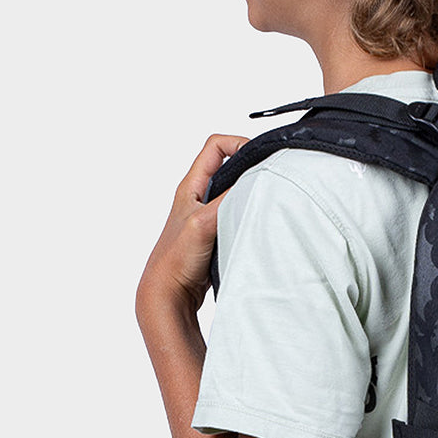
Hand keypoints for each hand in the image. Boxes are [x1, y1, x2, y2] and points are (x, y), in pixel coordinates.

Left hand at [137, 133, 247, 316]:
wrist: (168, 294)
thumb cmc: (175, 260)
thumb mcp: (203, 223)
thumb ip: (227, 200)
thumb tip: (254, 181)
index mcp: (190, 186)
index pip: (216, 146)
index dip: (238, 143)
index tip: (259, 157)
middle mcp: (197, 197)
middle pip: (228, 166)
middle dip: (250, 168)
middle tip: (269, 178)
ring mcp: (206, 216)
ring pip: (233, 192)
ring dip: (249, 194)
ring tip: (264, 202)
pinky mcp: (214, 234)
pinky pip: (235, 214)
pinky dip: (247, 215)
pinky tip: (256, 225)